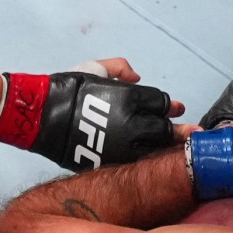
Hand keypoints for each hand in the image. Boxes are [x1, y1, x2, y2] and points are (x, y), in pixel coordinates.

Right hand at [0, 61, 182, 170]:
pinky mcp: (111, 163)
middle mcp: (132, 123)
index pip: (161, 103)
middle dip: (178, 131)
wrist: (42, 117)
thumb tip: (137, 76)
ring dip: (168, 150)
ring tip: (180, 153)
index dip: (171, 106)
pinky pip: (137, 165)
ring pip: (155, 150)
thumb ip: (120, 68)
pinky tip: (155, 164)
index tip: (178, 109)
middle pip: (164, 129)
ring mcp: (123, 147)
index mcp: (131, 98)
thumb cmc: (68, 89)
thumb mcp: (94, 67)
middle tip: (190, 134)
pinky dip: (148, 163)